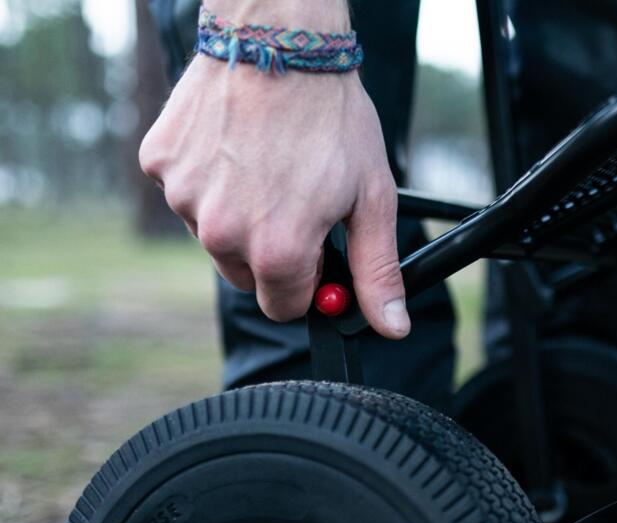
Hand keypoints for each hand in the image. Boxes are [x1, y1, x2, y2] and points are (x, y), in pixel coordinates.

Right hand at [139, 5, 409, 338]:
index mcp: (277, 251)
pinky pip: (188, 196)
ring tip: (265, 167)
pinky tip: (233, 149)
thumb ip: (377, 272)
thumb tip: (392, 328)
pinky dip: (209, 183)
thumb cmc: (331, 118)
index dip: (305, 282)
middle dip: (272, 253)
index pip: (284, 307)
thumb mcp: (371, 200)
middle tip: (294, 202)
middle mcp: (223, 234)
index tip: (315, 250)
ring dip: (237, 217)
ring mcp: (185, 199)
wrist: (279, 37)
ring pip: (215, 238)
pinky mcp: (161, 166)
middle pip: (247, 278)